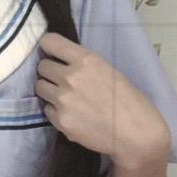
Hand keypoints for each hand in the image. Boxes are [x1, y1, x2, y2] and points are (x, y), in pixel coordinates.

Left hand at [35, 31, 170, 169]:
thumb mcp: (109, 71)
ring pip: (40, 87)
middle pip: (42, 66)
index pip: (50, 42)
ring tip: (66, 98)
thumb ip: (84, 65)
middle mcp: (71, 77)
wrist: (136, 134)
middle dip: (50, 71)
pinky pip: (47, 109)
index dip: (48, 47)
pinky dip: (56, 111)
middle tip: (62, 80)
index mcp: (87, 60)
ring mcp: (63, 100)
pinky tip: (73, 114)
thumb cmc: (129, 101)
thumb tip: (62, 62)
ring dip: (50, 90)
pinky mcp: (61, 121)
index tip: (51, 53)